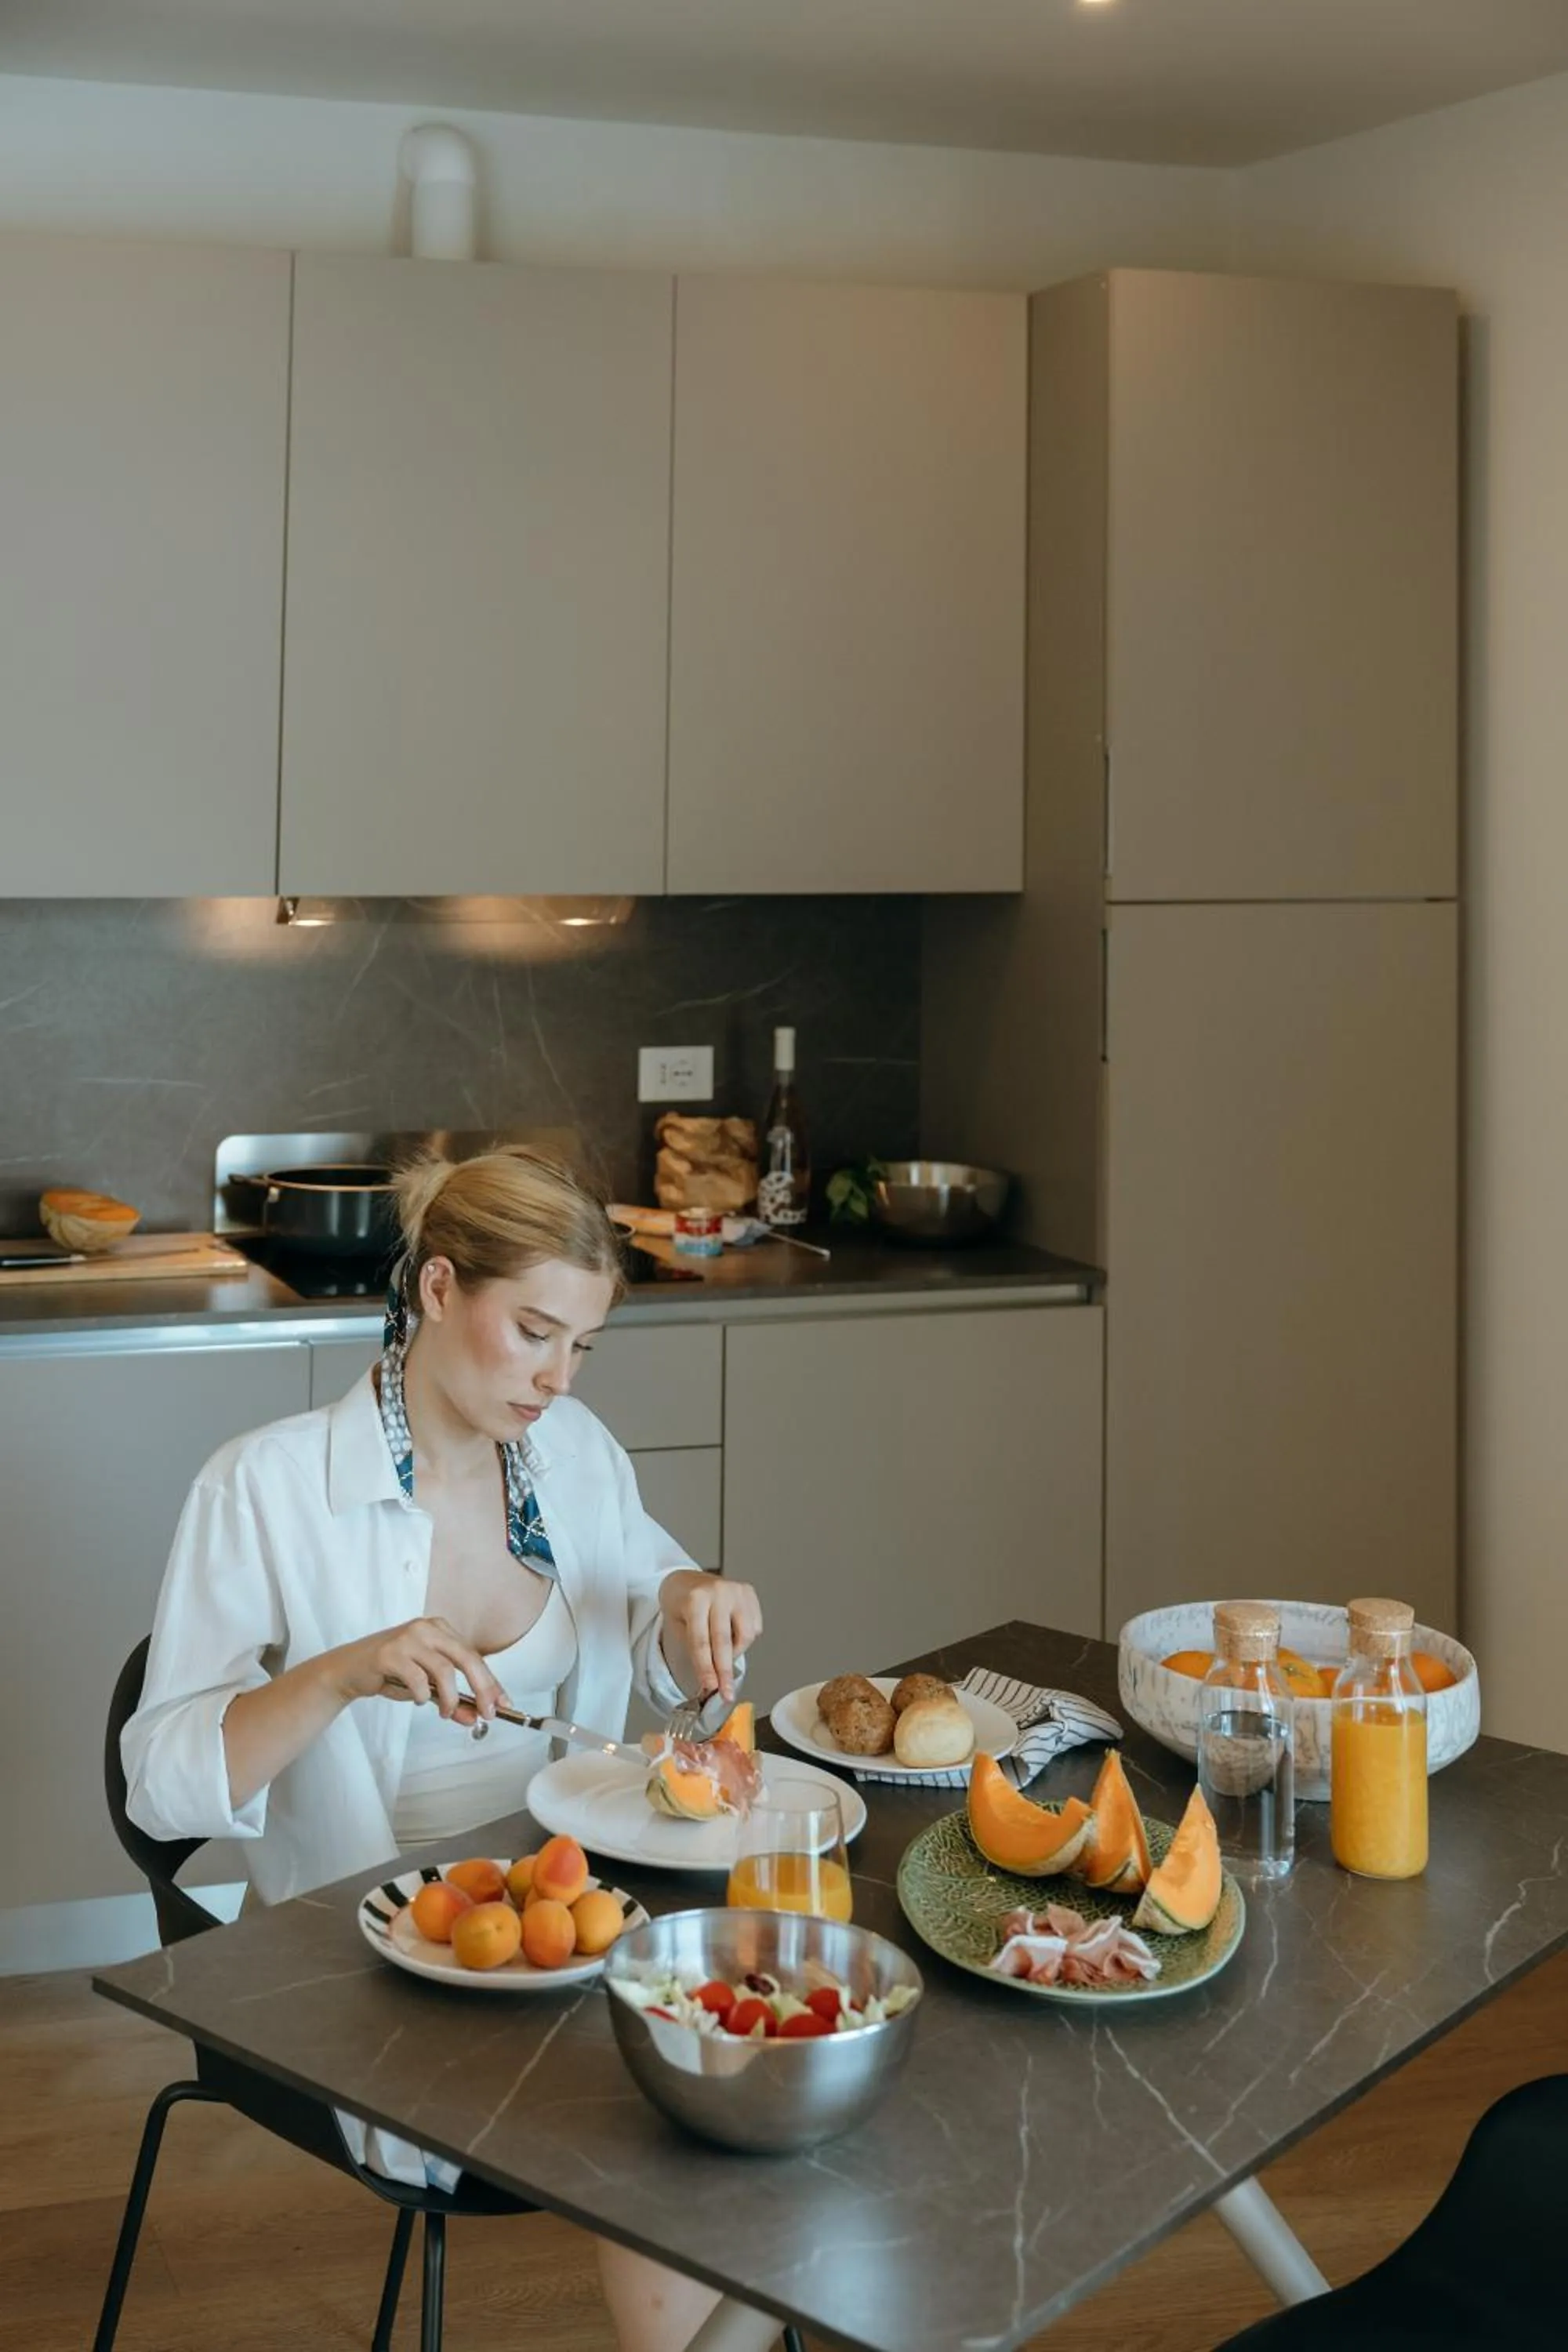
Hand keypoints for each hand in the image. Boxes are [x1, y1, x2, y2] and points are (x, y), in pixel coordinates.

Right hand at [335, 1616, 506, 1721]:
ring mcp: (408, 1637)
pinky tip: (420, 1700)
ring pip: (444, 1670)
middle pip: (467, 1657)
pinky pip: (417, 1678)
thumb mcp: (426, 1687)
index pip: (474, 1655)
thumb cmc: (390, 1673)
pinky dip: (423, 1695)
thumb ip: (452, 1700)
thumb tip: (474, 1718)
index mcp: (440, 1630)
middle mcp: (427, 1628)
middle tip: (487, 1713)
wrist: (349, 1669)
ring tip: (446, 1712)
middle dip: (482, 1688)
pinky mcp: (390, 1652)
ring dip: (450, 1698)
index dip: (491, 1681)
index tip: (503, 1703)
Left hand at [659, 1573, 762, 1705]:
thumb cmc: (680, 1603)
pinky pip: (754, 1627)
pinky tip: (732, 1636)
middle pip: (724, 1641)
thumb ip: (694, 1650)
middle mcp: (719, 1593)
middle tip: (726, 1693)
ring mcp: (737, 1591)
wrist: (686, 1579)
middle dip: (725, 1672)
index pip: (701, 1641)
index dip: (706, 1668)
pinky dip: (744, 1639)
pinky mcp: (749, 1593)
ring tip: (723, 1655)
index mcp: (695, 1599)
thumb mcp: (677, 1624)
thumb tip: (710, 1681)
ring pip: (745, 1635)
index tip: (710, 1687)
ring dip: (735, 1653)